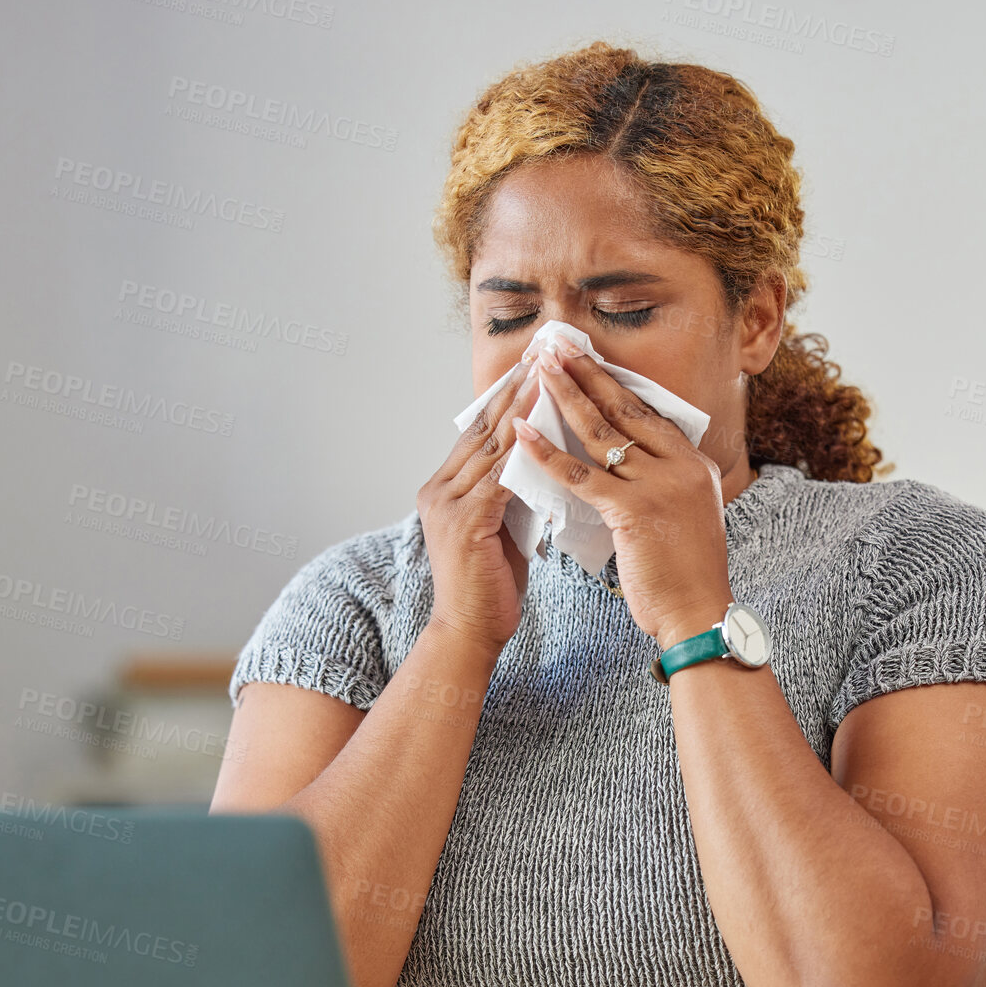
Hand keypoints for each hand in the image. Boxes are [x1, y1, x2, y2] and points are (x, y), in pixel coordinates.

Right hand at [416, 357, 542, 660]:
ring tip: (547, 374)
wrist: (469, 633)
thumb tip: (540, 463)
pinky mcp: (463, 523)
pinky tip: (544, 426)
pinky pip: (498, 477)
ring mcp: (446, 505)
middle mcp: (438, 490)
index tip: (534, 365)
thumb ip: (509, 493)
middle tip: (542, 353)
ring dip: (521, 407)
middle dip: (513, 388)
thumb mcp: (500, 528)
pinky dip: (522, 449)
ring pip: (490, 445)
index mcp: (444, 489)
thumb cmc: (490, 587)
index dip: (506, 396)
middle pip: (482, 427)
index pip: (479, 432)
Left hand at [509, 343, 734, 648]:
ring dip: (565, 396)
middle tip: (556, 346)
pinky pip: (581, 475)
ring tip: (538, 369)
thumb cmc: (684, 575)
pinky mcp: (634, 509)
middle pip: (625, 409)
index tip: (585, 360)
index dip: (612, 384)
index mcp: (693, 465)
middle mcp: (681, 466)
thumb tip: (625, 466)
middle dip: (587, 374)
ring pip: (602, 432)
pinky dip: (547, 453)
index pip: (647, 413)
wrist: (698, 613)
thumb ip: (659, 485)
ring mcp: (660, 485)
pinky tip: (522, 434)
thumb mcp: (682, 517)